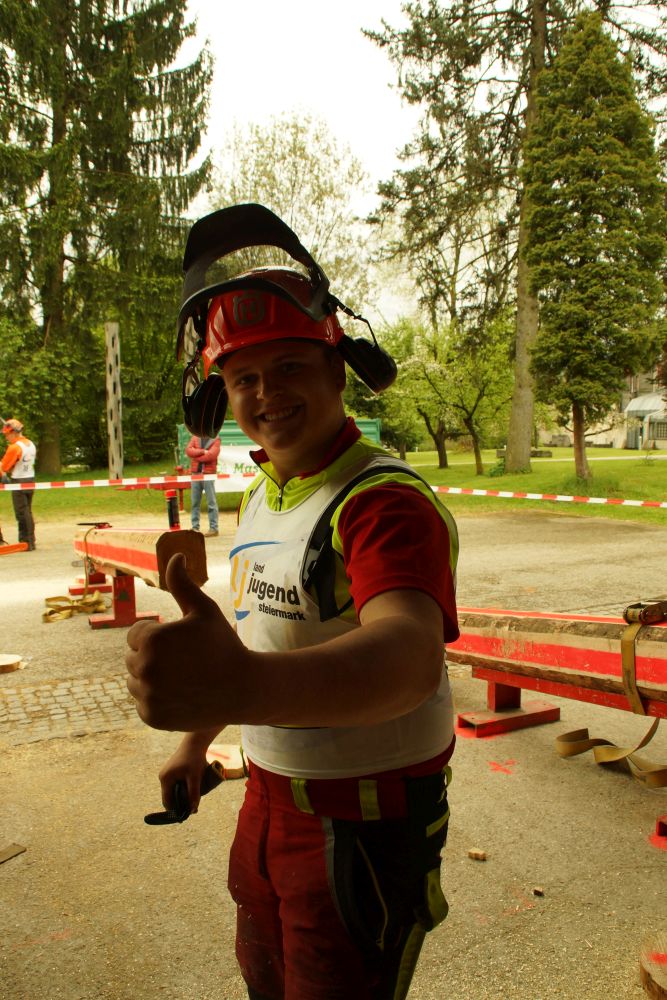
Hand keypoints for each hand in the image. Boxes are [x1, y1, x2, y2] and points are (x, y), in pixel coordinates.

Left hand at [125, 553, 251, 730]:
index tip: (182, 643)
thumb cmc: (223, 644)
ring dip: (152, 679)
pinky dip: (156, 700)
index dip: (159, 636)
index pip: (136, 634)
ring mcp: (146, 695)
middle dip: (153, 657)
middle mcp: (143, 667)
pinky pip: (142, 703)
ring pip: (135, 681)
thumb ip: (182, 584)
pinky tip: (181, 695)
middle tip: (184, 662)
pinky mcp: (150, 717)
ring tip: (182, 678)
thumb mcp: (204, 610)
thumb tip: (175, 555)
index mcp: (151, 639)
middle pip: (133, 657)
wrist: (243, 688)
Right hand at [158, 736, 210, 812]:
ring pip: (173, 791)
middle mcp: (163, 777)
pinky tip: (191, 790)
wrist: (195, 744)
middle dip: (180, 803)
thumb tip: (193, 810)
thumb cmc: (195, 759)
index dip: (175, 810)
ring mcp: (166, 774)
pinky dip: (182, 789)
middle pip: (169, 797)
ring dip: (181, 796)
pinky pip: (175, 785)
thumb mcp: (195, 777)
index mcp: (165, 779)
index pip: (167, 801)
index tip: (186, 816)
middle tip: (192, 808)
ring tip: (193, 799)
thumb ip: (194, 793)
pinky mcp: (171, 772)